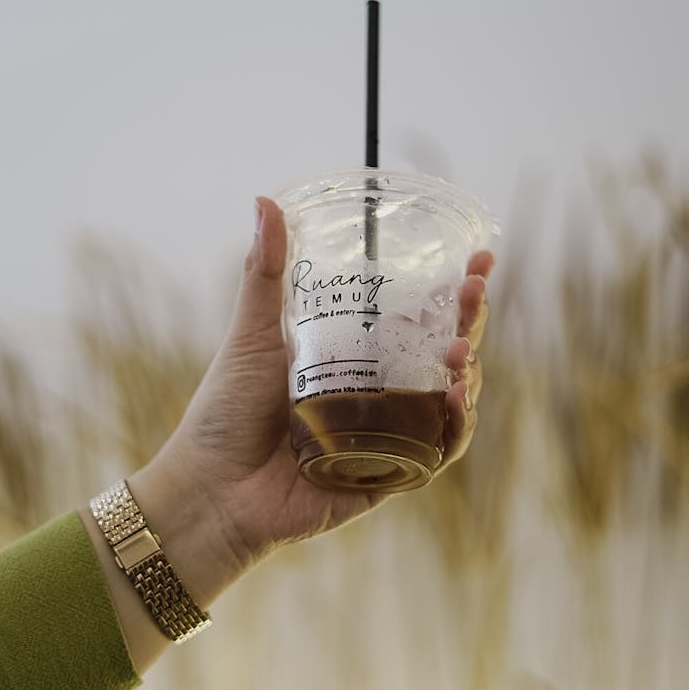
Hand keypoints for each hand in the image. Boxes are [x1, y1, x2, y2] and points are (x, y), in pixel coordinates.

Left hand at [128, 197, 493, 607]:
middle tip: (472, 290)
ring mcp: (387, 436)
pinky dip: (454, 428)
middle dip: (468, 322)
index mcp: (353, 359)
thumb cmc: (225, 413)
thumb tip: (264, 200)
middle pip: (442, 355)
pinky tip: (454, 400)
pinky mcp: (389, 476)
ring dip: (467, 372)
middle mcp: (377, 395)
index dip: (452, 292)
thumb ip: (265, 273)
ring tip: (457, 349)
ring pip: (449, 402)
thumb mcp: (252, 334)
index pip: (416, 319)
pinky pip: (437, 452)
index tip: (477, 259)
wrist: (211, 488)